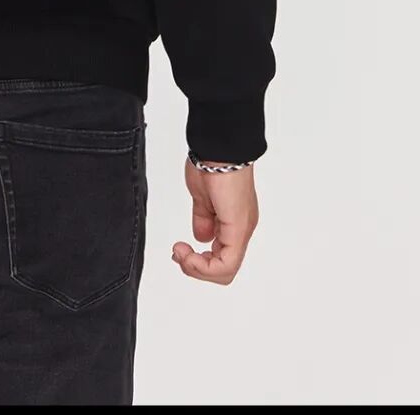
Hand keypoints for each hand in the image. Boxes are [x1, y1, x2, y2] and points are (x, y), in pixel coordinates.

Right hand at [171, 156, 259, 283]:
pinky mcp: (238, 229)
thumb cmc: (211, 163)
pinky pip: (226, 264)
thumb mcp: (202, 197)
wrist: (220, 148)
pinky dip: (203, 266)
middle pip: (223, 270)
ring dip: (197, 268)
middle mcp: (241, 229)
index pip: (221, 257)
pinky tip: (187, 253)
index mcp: (234, 222)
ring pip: (225, 271)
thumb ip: (203, 219)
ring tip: (180, 252)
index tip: (179, 248)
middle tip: (178, 253)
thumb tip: (202, 238)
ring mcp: (242, 230)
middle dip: (196, 268)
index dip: (198, 262)